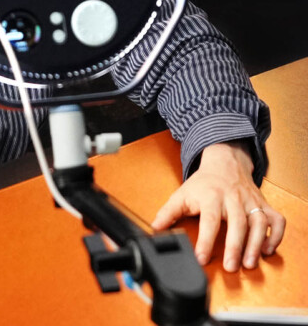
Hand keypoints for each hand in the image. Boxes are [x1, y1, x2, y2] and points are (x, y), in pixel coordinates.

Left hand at [151, 141, 285, 271]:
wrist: (224, 162)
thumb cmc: (203, 183)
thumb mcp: (181, 194)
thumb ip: (168, 213)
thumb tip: (155, 229)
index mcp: (210, 196)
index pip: (209, 220)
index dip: (206, 240)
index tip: (201, 258)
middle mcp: (233, 198)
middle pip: (237, 222)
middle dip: (235, 246)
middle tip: (231, 267)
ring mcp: (251, 201)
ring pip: (258, 222)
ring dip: (255, 244)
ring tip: (248, 264)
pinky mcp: (264, 204)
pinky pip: (276, 220)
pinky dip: (275, 236)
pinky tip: (267, 250)